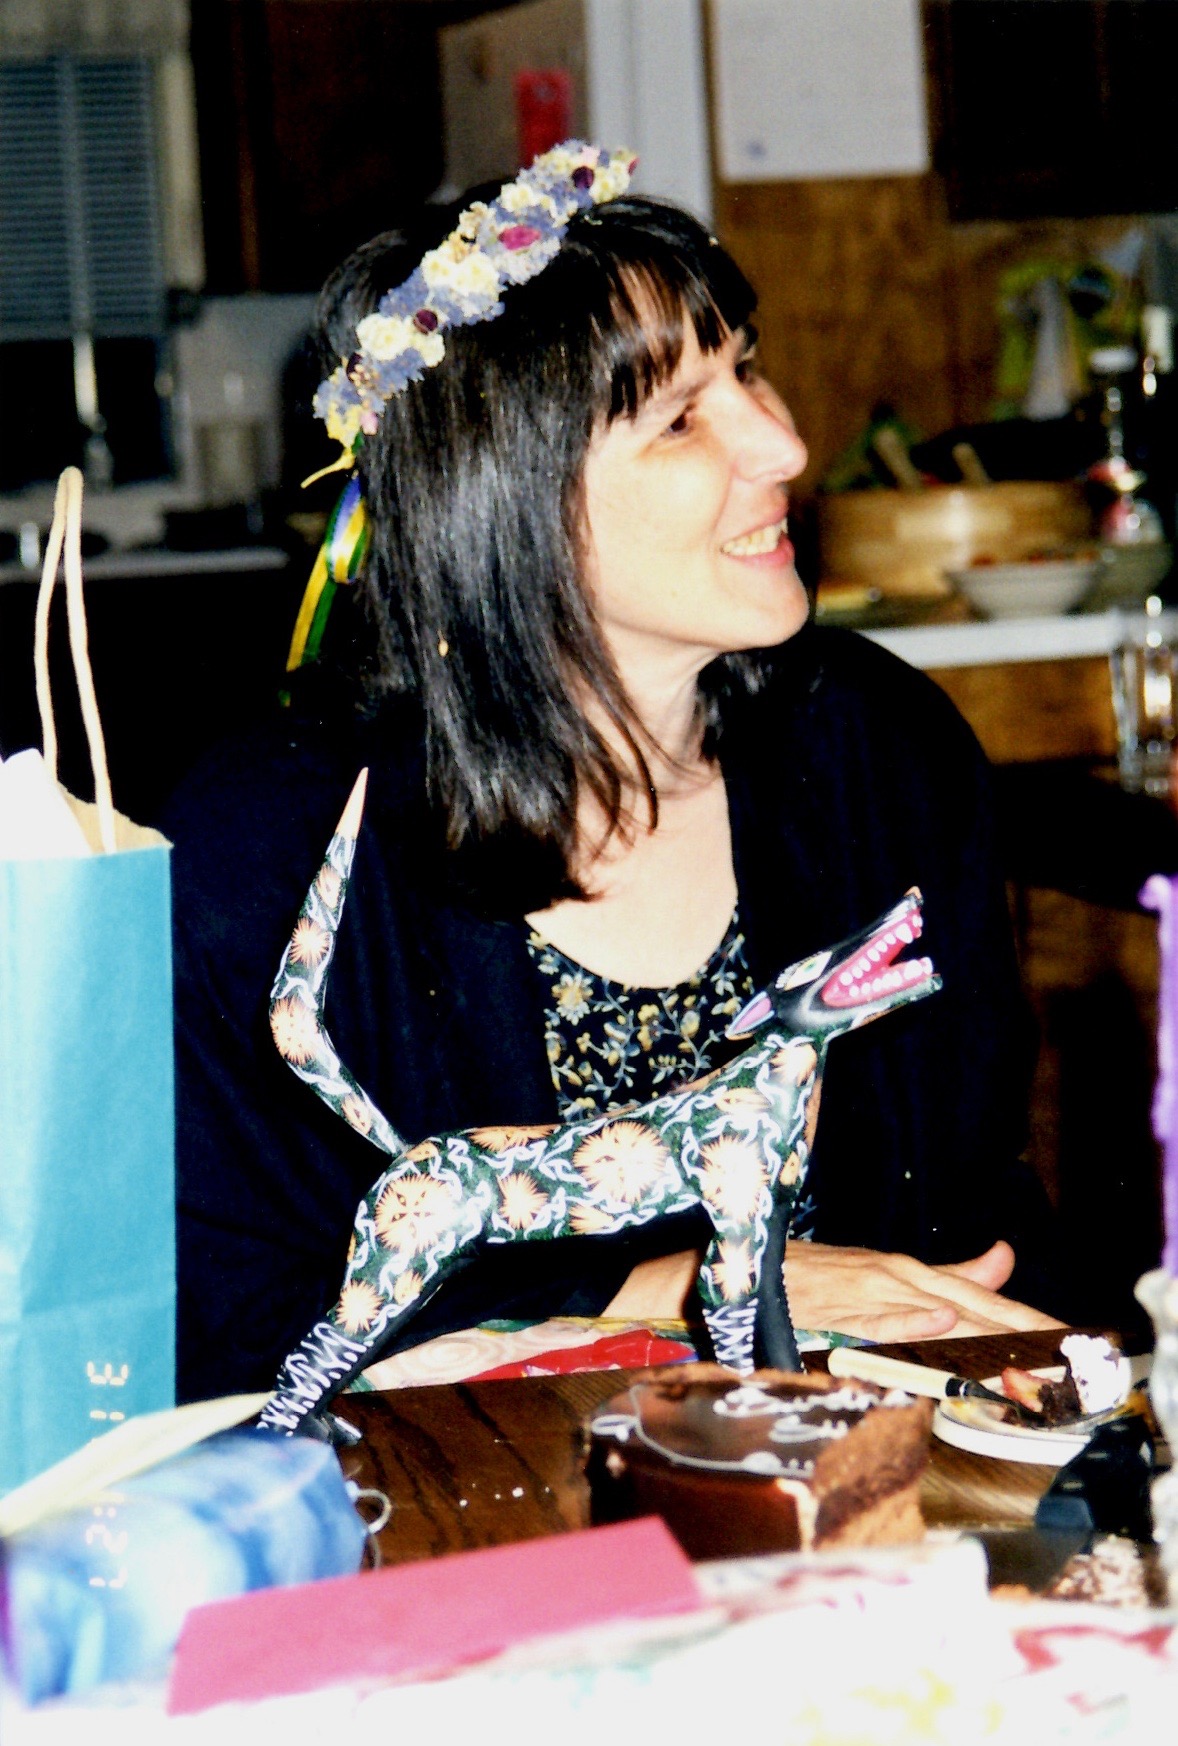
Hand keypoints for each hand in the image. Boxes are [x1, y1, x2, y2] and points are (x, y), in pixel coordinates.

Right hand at [783, 1239, 1063, 1342]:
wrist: (756, 1269)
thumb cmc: (824, 1276)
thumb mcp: (891, 1274)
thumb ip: (950, 1272)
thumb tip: (1003, 1256)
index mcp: (915, 1272)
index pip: (986, 1299)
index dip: (1030, 1319)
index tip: (1074, 1339)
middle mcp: (900, 1279)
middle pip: (972, 1309)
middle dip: (1021, 1332)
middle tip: (1066, 1354)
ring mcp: (869, 1295)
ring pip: (936, 1316)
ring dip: (983, 1333)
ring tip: (1028, 1349)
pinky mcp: (838, 1313)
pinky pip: (877, 1321)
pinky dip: (908, 1321)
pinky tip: (940, 1322)